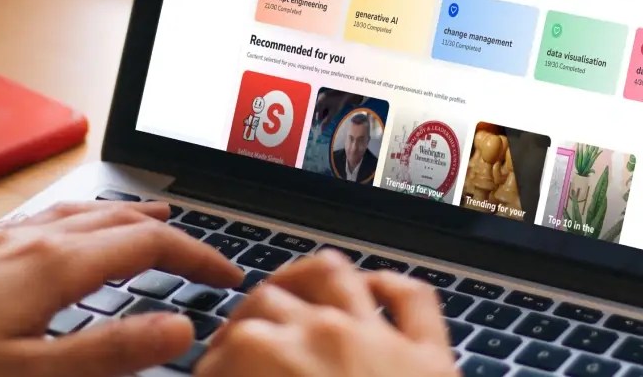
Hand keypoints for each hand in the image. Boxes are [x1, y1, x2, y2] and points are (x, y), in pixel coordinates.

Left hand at [0, 201, 241, 376]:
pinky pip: (46, 219)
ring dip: (129, 215)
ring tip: (156, 218)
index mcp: (54, 263)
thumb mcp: (35, 375)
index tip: (230, 278)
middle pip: (121, 218)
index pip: (149, 242)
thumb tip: (180, 327)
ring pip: (83, 212)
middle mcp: (30, 239)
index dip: (198, 256)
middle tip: (206, 257)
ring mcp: (1, 241)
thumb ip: (111, 352)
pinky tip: (69, 229)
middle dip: (172, 232)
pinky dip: (83, 218)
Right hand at [199, 250, 458, 376]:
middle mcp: (326, 333)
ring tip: (287, 294)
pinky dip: (390, 287)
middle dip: (244, 323)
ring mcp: (381, 338)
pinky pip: (411, 300)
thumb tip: (225, 374)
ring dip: (304, 280)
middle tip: (233, 352)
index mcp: (274, 360)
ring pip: (334, 275)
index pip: (227, 347)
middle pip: (268, 301)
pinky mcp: (432, 358)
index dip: (210, 365)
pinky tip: (375, 288)